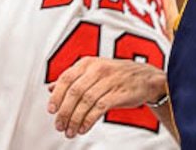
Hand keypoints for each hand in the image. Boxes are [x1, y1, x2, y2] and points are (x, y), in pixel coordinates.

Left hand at [47, 58, 166, 138]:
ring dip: (75, 119)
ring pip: (86, 101)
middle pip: (74, 92)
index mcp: (88, 63)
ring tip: (70, 131)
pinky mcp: (118, 93)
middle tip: (59, 126)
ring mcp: (108, 80)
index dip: (57, 95)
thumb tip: (50, 88)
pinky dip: (89, 120)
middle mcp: (97, 69)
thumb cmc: (115, 75)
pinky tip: (83, 128)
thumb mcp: (92, 72)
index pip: (66, 78)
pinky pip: (99, 108)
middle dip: (64, 112)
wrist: (144, 77)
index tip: (51, 111)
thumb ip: (72, 79)